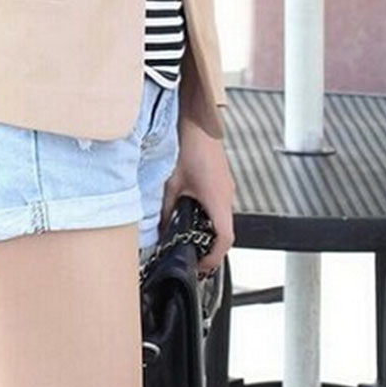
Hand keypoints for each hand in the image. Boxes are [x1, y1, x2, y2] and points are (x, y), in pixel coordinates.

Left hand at [159, 116, 234, 276]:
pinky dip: (210, 214)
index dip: (215, 257)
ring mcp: (226, 186)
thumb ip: (165, 209)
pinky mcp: (222, 179)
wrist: (198, 120)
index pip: (225, 239)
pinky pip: (220, 203)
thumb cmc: (188, 146)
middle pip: (225, 231)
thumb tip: (158, 228)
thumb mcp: (171, 183)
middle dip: (211, 247)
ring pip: (223, 217)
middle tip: (194, 255)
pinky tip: (192, 210)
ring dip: (210, 229)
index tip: (203, 266)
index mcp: (217, 199)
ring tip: (191, 235)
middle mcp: (227, 195)